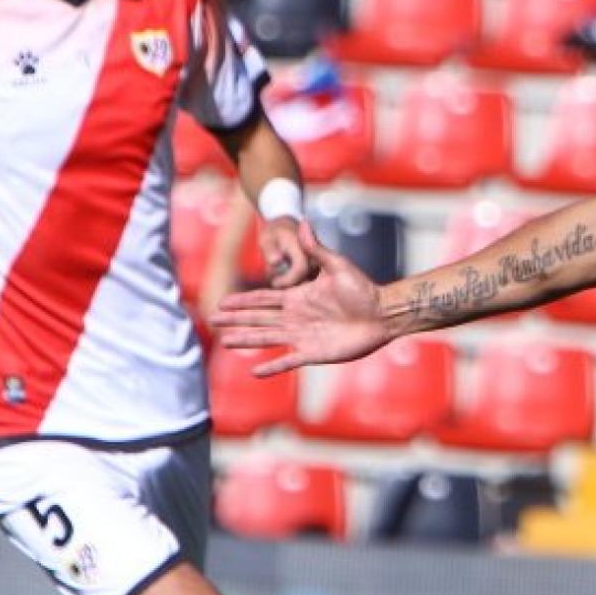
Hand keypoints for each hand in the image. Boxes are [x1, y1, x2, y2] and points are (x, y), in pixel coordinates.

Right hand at [213, 221, 389, 375]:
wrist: (383, 313)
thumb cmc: (363, 289)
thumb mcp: (337, 266)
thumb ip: (316, 248)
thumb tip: (302, 221)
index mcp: (298, 297)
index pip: (263, 299)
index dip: (243, 301)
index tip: (222, 302)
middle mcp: (296, 317)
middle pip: (259, 319)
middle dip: (236, 320)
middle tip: (212, 321)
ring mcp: (303, 336)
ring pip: (268, 338)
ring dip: (246, 340)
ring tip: (225, 342)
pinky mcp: (314, 352)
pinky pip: (289, 361)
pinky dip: (273, 366)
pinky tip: (255, 372)